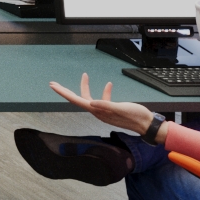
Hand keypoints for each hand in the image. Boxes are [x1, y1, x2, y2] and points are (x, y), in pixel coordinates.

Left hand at [45, 74, 159, 137]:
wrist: (146, 124)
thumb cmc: (136, 116)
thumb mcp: (121, 109)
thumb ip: (106, 105)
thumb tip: (90, 103)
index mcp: (98, 112)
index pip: (77, 101)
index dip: (64, 93)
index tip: (53, 86)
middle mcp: (99, 112)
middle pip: (79, 100)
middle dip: (67, 91)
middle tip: (55, 83)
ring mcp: (105, 112)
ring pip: (90, 98)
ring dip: (86, 87)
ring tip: (85, 75)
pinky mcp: (112, 110)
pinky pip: (103, 100)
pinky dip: (104, 92)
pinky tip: (108, 85)